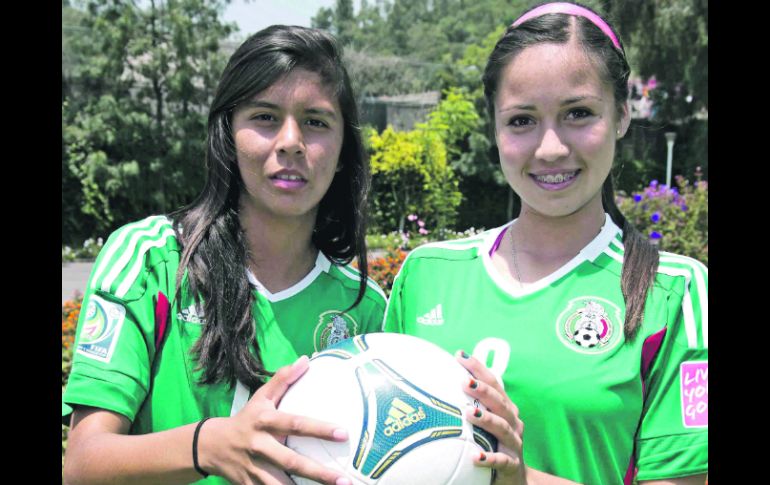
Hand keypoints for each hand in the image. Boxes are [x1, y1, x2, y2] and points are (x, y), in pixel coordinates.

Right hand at [198, 356, 351, 484]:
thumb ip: (283, 380)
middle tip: (344, 479)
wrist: (210, 446)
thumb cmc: (246, 418)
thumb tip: (305, 360)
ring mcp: (253, 469)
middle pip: (291, 462)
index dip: (319, 429)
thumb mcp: (260, 397)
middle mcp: (259, 446)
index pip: (296, 424)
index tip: (344, 433)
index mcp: (265, 422)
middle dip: (318, 473)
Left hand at [457, 350, 525, 484]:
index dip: (478, 369)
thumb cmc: (495, 443)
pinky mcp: (512, 465)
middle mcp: (513, 422)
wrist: (515, 478)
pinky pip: (502, 461)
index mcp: (505, 409)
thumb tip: (438, 386)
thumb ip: (471, 405)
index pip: (494, 383)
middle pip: (500, 402)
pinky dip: (490, 458)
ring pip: (502, 428)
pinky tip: (476, 456)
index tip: (460, 356)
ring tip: (468, 413)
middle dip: (483, 391)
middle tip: (464, 382)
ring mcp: (514, 443)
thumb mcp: (486, 424)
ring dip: (486, 420)